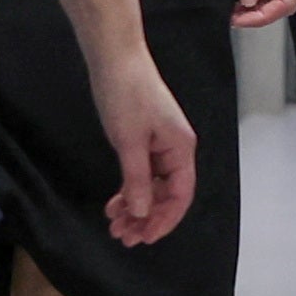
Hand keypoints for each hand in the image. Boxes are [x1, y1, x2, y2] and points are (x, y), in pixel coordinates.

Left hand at [91, 44, 198, 247]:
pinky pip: (141, 173)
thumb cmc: (126, 93)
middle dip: (146, 217)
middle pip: (166, 195)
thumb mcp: (129, 142)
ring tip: (114, 224)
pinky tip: (114, 202)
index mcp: (181, 148)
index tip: (144, 237)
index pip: (180, 195)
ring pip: (152, 187)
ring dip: (135, 207)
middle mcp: (175, 149)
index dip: (164, 220)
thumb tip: (142, 212)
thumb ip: (137, 180)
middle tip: (123, 236)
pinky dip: (129, 190)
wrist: (114, 58)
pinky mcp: (143, 139)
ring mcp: (159, 144)